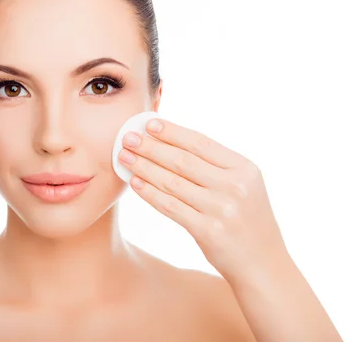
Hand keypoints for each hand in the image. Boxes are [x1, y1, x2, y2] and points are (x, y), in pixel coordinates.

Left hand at [118, 118, 291, 283]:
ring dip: (144, 167)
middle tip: (127, 137)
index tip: (149, 123)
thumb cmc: (246, 220)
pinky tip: (135, 182)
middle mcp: (235, 186)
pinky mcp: (208, 231)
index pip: (201, 143)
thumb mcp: (243, 186)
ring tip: (124, 157)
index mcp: (244, 169)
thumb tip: (170, 141)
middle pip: (183, 160)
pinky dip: (149, 193)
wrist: (263, 264)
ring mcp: (222, 209)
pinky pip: (170, 206)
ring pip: (172, 182)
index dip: (172, 132)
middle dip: (151, 147)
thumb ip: (215, 166)